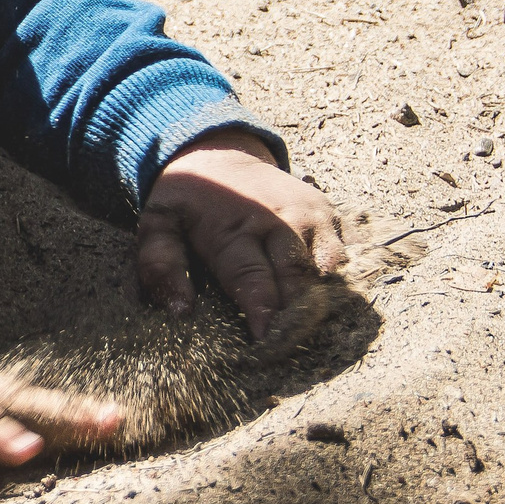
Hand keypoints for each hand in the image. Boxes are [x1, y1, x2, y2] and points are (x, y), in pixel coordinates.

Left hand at [135, 130, 345, 344]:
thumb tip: (180, 311)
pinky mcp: (328, 213)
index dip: (264, 315)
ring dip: (323, 304)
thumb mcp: (158, 223)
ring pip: (329, 270)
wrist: (220, 152)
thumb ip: (160, 264)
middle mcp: (278, 221)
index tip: (267, 345)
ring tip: (312, 335)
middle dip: (298, 320)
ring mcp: (310, 216)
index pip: (253, 280)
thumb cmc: (187, 199)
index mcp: (233, 229)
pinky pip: (346, 255)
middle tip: (291, 351)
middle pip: (298, 281)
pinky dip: (341, 282)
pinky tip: (329, 307)